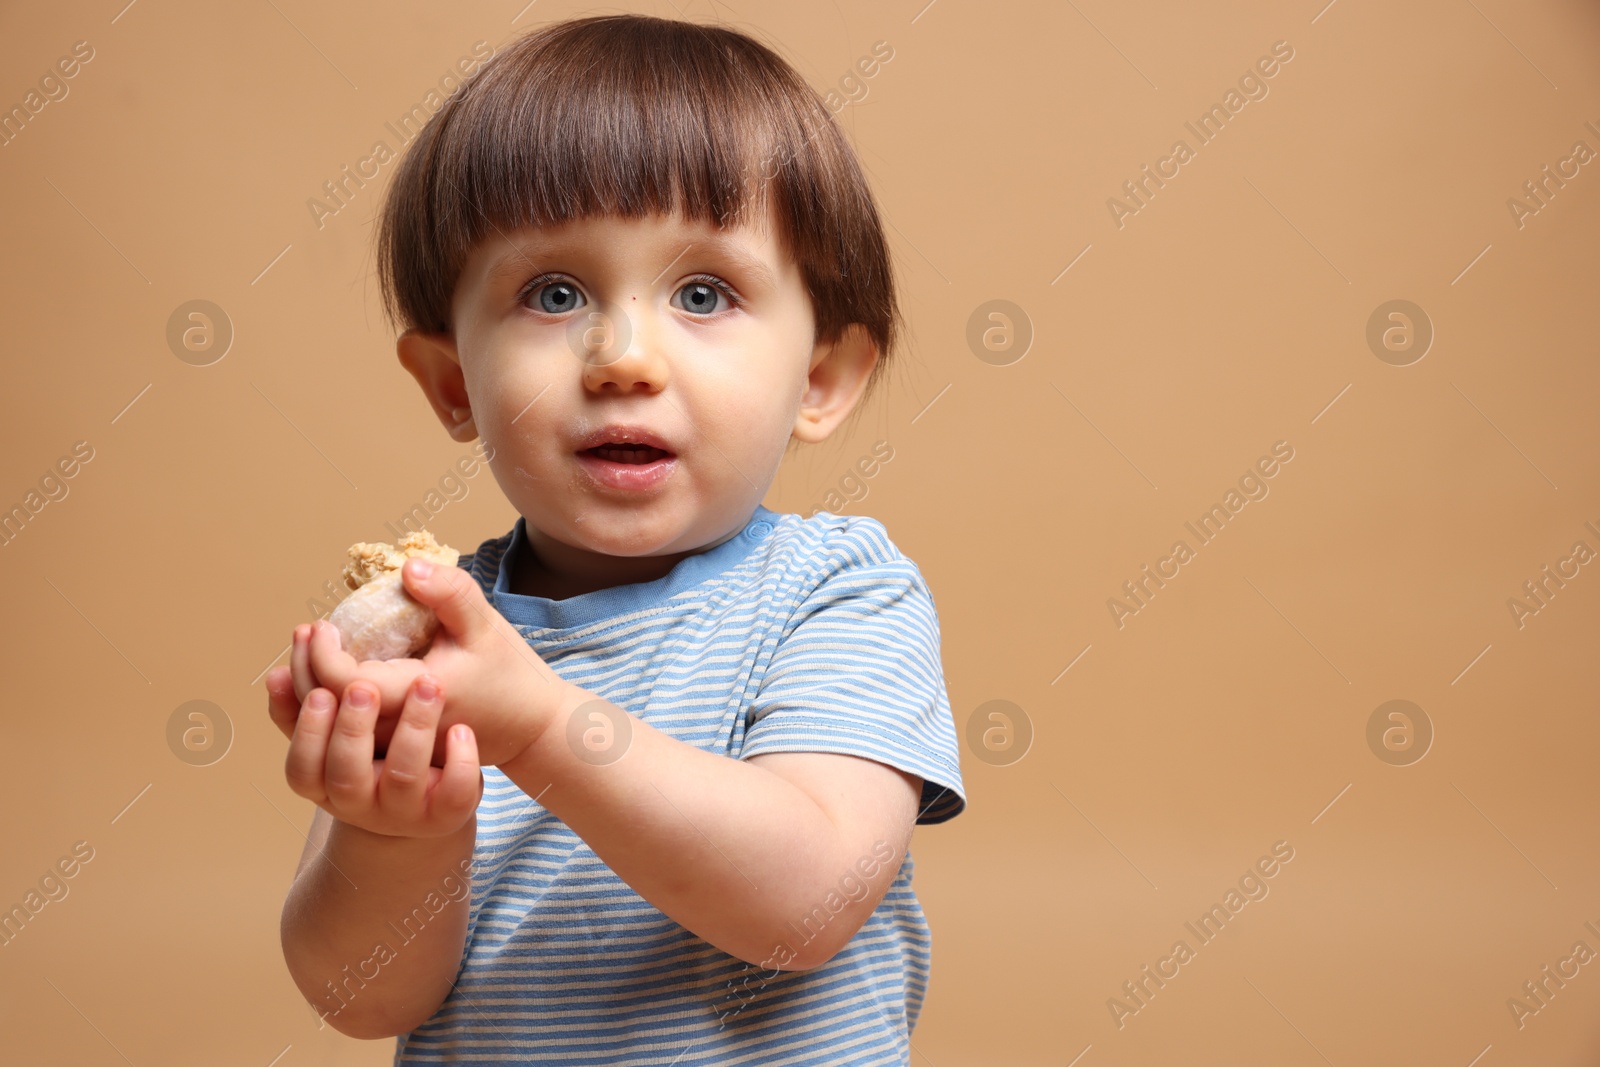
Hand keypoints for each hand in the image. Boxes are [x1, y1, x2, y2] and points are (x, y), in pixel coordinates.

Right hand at [274, 673, 482, 838]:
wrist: (428, 802)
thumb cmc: (375, 757)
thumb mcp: (337, 739)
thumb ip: (303, 709)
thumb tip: (277, 673)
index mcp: (326, 786)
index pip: (302, 769)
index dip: (307, 734)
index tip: (321, 690)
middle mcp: (360, 804)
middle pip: (346, 775)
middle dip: (352, 729)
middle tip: (365, 686)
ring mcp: (404, 813)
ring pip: (404, 776)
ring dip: (414, 727)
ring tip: (428, 684)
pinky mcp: (446, 814)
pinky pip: (455, 795)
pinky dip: (460, 762)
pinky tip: (461, 730)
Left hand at [294, 558, 571, 766]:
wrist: (529, 727)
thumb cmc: (508, 673)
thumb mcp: (485, 625)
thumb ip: (450, 592)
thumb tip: (408, 566)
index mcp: (417, 699)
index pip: (346, 686)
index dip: (322, 655)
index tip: (323, 624)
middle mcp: (398, 731)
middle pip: (327, 712)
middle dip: (303, 668)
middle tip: (305, 631)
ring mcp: (394, 747)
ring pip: (331, 729)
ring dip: (307, 689)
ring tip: (304, 651)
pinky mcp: (394, 750)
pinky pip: (345, 736)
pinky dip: (322, 711)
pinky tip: (313, 683)